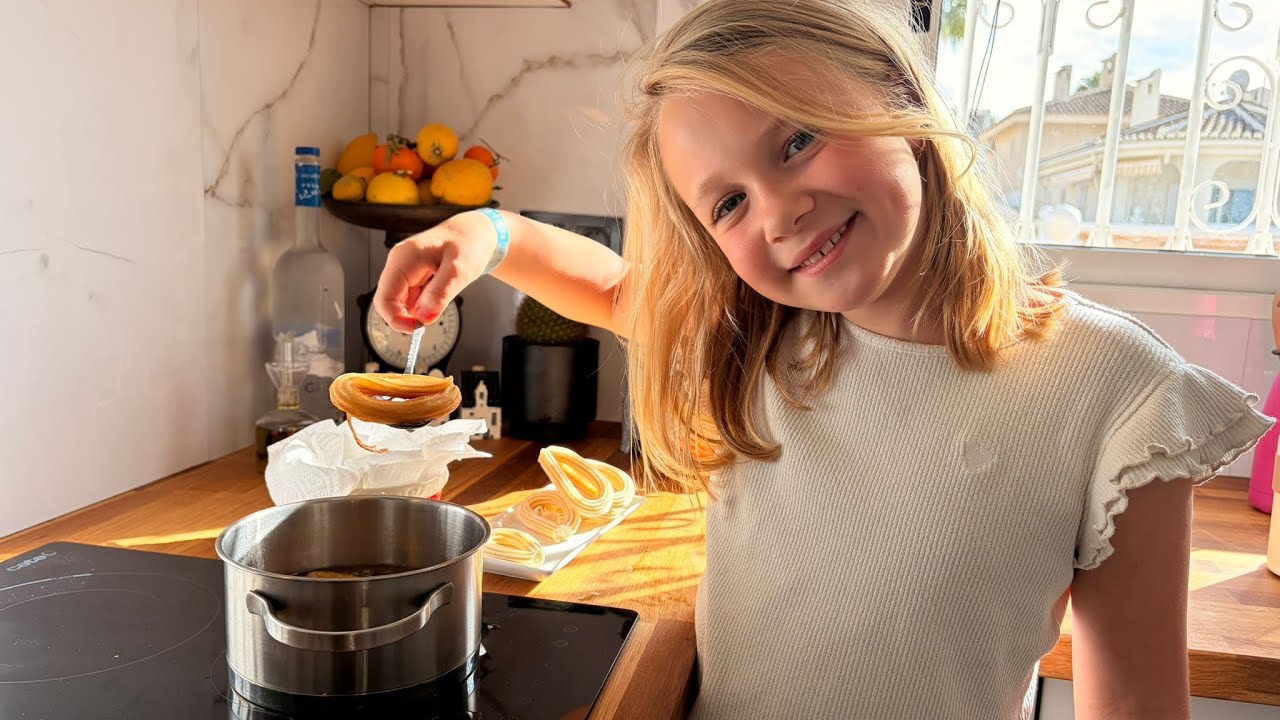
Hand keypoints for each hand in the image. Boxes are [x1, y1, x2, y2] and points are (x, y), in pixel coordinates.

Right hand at [374, 210, 496, 332]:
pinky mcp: (412, 277)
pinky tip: (441, 291)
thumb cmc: (469, 243)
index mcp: (403, 259)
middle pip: (388, 303)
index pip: (384, 299)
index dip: (397, 319)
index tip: (419, 328)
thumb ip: (441, 293)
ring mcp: (404, 270)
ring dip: (420, 309)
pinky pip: (412, 298)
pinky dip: (425, 304)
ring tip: (444, 292)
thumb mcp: (460, 270)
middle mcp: (399, 264)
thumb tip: (424, 318)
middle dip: (409, 315)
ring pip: (401, 303)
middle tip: (435, 313)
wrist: (476, 233)